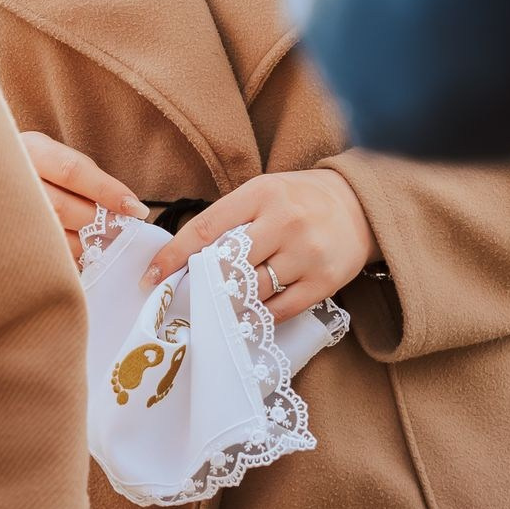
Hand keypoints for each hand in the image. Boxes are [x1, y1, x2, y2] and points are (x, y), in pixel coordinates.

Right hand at [21, 132, 146, 263]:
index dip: (109, 191)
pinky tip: (78, 260)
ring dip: (84, 247)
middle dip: (100, 224)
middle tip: (125, 236)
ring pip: (51, 235)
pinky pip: (37, 254)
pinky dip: (62, 260)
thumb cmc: (22, 165)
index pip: (74, 171)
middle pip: (64, 207)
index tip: (137, 209)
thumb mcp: (45, 155)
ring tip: (106, 250)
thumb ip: (78, 175)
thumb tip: (123, 205)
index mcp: (29, 148)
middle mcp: (11, 175)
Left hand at [145, 169, 375, 322]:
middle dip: (201, 284)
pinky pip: (279, 309)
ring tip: (217, 306)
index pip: (207, 227)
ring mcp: (306, 253)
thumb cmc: (300, 200)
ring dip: (229, 302)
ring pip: (251, 290)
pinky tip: (249, 312)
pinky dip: (258, 314)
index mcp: (262, 193)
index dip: (174, 255)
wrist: (359, 206)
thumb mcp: (264, 193)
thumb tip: (184, 257)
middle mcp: (284, 221)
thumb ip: (230, 219)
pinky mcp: (324, 281)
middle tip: (184, 297)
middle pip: (227, 264)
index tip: (150, 276)